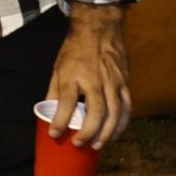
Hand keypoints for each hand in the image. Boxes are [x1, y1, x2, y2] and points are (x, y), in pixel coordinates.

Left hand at [46, 3, 131, 148]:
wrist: (99, 29)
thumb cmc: (75, 50)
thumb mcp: (58, 68)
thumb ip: (54, 92)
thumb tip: (48, 114)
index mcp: (73, 74)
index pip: (67, 101)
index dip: (60, 120)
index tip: (54, 133)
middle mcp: (95, 79)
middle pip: (96, 110)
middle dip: (89, 131)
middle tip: (79, 144)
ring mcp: (113, 81)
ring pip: (115, 112)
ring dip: (107, 132)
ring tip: (98, 145)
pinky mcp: (125, 82)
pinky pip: (126, 106)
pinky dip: (122, 123)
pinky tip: (114, 133)